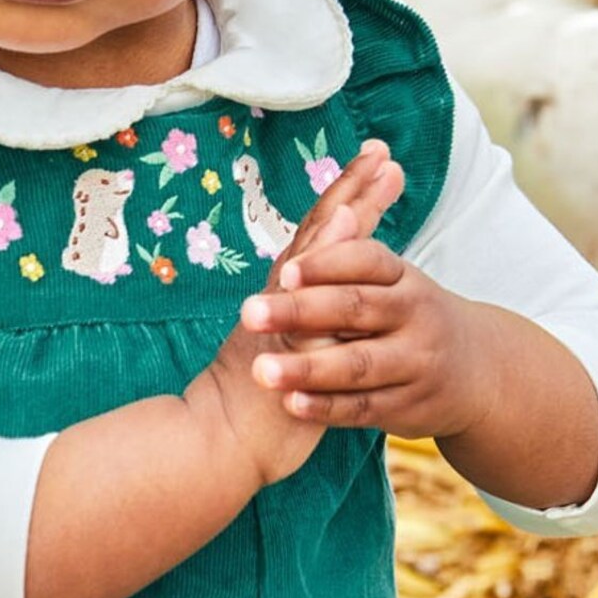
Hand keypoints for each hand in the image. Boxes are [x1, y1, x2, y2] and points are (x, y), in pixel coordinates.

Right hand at [183, 142, 405, 488]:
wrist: (215, 445)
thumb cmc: (255, 406)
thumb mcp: (288, 355)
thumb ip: (307, 322)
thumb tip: (326, 300)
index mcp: (285, 301)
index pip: (320, 239)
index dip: (346, 199)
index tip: (375, 161)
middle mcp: (281, 303)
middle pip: (318, 236)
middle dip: (351, 192)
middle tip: (381, 153)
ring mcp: (280, 325)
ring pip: (312, 264)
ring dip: (339, 221)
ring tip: (367, 181)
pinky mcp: (282, 352)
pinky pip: (307, 308)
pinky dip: (325, 274)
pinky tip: (344, 243)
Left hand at [240, 186, 494, 441]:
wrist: (474, 371)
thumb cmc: (410, 316)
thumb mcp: (392, 280)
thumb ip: (354, 254)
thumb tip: (338, 210)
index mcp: (404, 278)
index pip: (367, 260)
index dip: (327, 264)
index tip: (286, 271)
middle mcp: (415, 316)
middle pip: (356, 309)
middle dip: (301, 311)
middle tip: (252, 314)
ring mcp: (414, 364)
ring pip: (358, 364)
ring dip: (307, 368)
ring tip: (263, 370)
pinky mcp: (406, 406)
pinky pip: (362, 407)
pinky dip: (325, 406)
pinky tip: (291, 403)